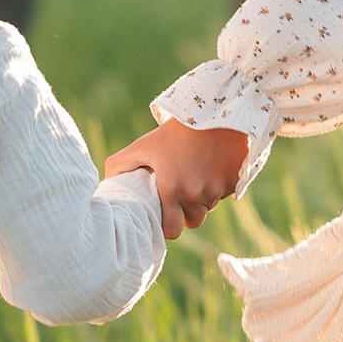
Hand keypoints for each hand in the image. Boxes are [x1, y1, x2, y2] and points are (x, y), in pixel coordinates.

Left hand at [107, 119, 251, 239]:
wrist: (214, 111)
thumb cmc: (175, 130)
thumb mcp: (143, 145)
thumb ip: (119, 165)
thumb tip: (107, 183)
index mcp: (172, 190)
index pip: (172, 230)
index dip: (169, 226)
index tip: (168, 215)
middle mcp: (196, 194)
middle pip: (193, 220)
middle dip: (187, 212)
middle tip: (181, 193)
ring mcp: (218, 189)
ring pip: (209, 206)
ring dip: (203, 197)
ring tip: (196, 174)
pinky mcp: (235, 182)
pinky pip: (226, 193)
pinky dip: (219, 185)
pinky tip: (213, 166)